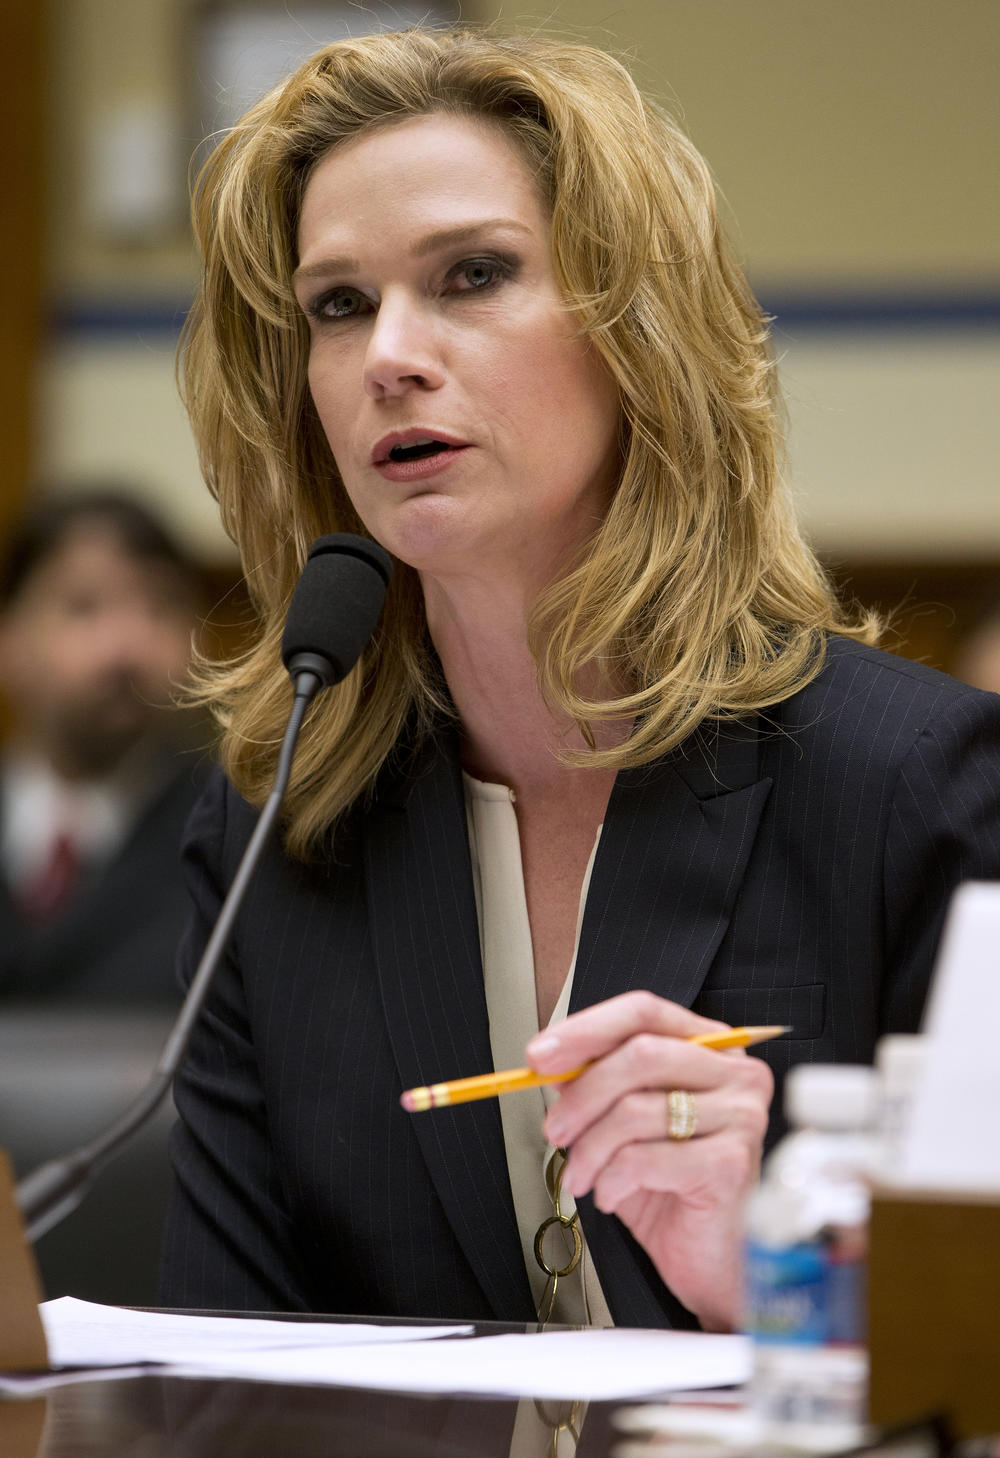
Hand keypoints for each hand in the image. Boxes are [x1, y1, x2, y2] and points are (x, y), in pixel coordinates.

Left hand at [526, 991, 772, 1330]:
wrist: (709, 1261)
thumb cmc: (670, 1189)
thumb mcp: (623, 1126)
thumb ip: (596, 1084)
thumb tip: (552, 1063)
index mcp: (712, 1048)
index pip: (644, 1011)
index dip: (586, 1028)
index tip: (539, 1056)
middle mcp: (737, 1074)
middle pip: (640, 1054)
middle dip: (582, 1093)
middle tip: (553, 1129)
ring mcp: (742, 1116)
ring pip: (636, 1108)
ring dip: (589, 1147)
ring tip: (579, 1175)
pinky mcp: (731, 1163)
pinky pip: (644, 1157)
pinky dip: (611, 1178)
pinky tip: (610, 1194)